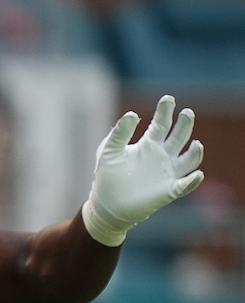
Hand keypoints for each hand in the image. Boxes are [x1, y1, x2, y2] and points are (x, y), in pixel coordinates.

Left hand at [82, 95, 204, 246]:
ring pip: (189, 159)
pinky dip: (192, 181)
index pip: (161, 124)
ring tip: (196, 143)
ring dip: (195, 152)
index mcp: (148, 144)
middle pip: (179, 136)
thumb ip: (119, 133)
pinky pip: (184, 185)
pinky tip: (196, 175)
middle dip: (184, 124)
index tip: (168, 98)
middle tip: (186, 112)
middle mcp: (161, 156)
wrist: (106, 204)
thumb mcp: (110, 150)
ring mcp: (167, 173)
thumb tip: (133, 114)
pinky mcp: (167, 191)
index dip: (166, 111)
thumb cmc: (108, 176)